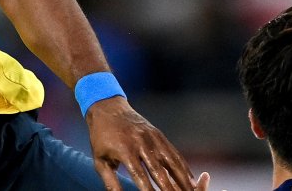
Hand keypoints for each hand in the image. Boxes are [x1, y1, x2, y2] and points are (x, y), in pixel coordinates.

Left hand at [86, 97, 200, 190]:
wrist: (108, 108)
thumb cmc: (101, 138)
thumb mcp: (100, 161)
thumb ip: (110, 182)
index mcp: (125, 150)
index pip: (140, 175)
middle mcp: (141, 143)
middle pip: (159, 170)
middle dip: (169, 188)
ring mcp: (152, 137)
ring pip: (171, 161)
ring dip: (183, 178)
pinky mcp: (159, 135)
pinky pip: (173, 153)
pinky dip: (183, 167)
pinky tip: (190, 179)